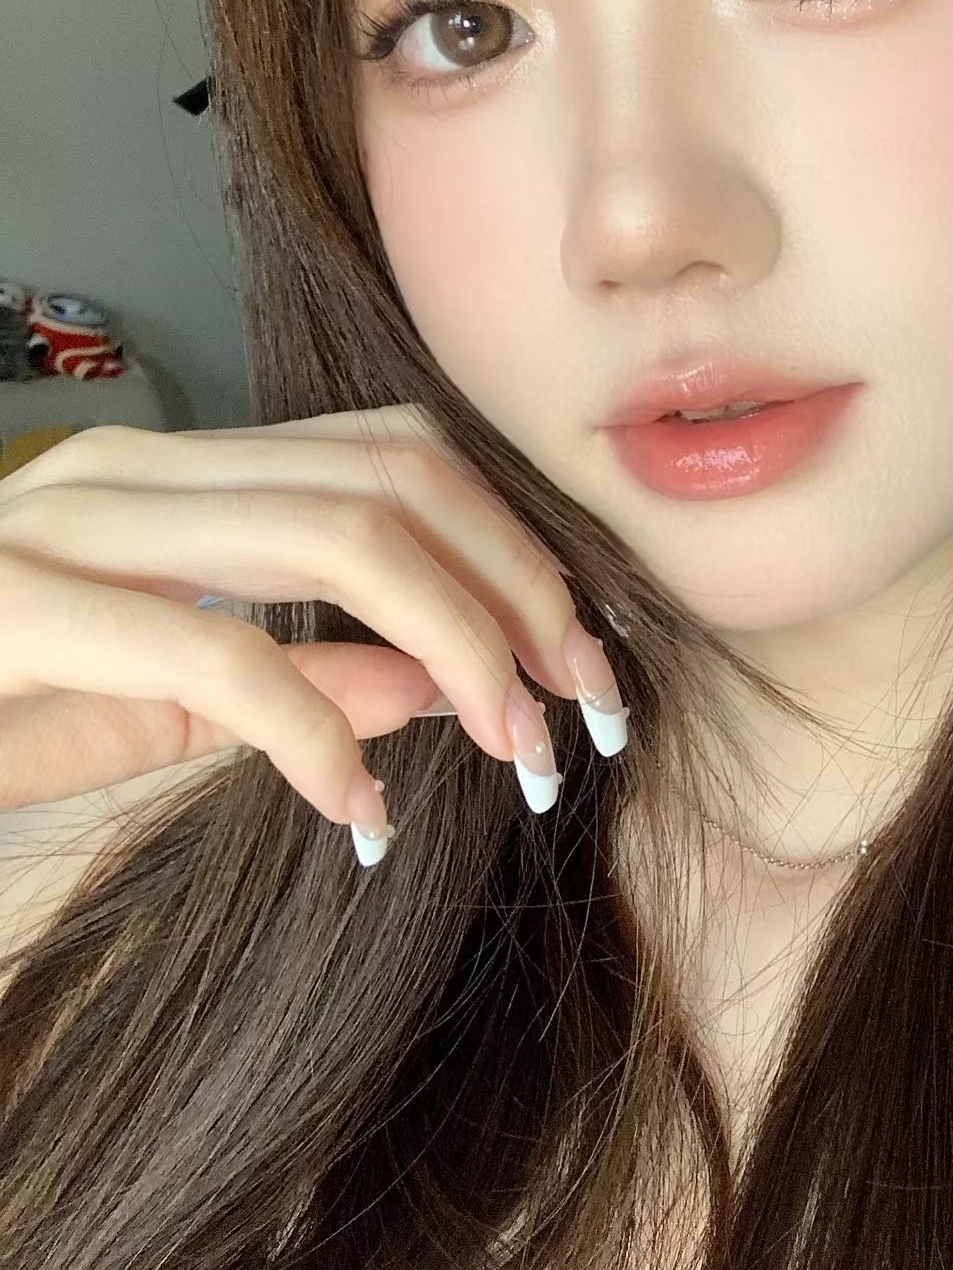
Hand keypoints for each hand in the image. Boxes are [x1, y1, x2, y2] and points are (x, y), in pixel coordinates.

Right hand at [0, 404, 627, 850]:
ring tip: (510, 750)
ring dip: (457, 648)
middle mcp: (131, 472)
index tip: (580, 659)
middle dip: (518, 593)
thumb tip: (438, 682)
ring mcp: (66, 525)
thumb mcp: (156, 703)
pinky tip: (356, 815)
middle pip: (397, 479)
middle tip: (576, 712)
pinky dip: (315, 734)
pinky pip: (214, 650)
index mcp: (173, 474)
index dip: (515, 546)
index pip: (396, 454)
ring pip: (336, 535)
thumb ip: (294, 678)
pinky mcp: (15, 610)